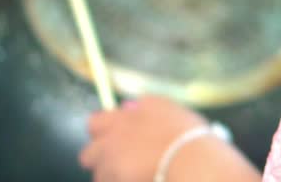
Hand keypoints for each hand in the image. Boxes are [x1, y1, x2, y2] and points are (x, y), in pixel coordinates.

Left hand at [79, 96, 209, 181]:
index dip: (104, 129)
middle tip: (122, 159)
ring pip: (101, 176)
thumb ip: (145, 106)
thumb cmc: (186, 134)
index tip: (116, 133)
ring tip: (136, 174)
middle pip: (88, 155)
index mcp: (120, 121)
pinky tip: (144, 179)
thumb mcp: (167, 108)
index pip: (94, 122)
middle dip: (101, 158)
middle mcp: (109, 145)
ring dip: (112, 176)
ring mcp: (112, 170)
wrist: (192, 163)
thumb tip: (129, 107)